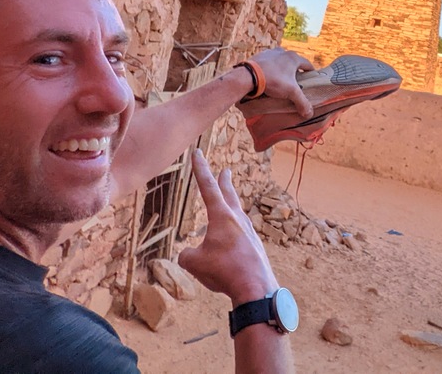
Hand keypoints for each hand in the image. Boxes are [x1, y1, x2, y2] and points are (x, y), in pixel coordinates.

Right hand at [178, 150, 277, 304]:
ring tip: (227, 207)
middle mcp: (237, 220)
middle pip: (229, 195)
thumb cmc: (224, 271)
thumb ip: (186, 255)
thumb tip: (189, 255)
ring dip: (231, 207)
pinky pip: (242, 235)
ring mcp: (249, 233)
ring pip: (237, 215)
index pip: (207, 187)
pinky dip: (234, 233)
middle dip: (224, 182)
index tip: (197, 153)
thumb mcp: (194, 263)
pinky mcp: (255, 247)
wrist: (256, 287)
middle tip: (225, 171)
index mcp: (221, 216)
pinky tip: (232, 243)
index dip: (200, 169)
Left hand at [248, 48, 313, 117]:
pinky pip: (269, 62)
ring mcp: (270, 52)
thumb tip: (309, 114)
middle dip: (296, 71)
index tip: (312, 79)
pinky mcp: (259, 56)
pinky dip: (271, 68)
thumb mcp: (291, 92)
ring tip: (282, 80)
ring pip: (281, 61)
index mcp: (293, 58)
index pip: (308, 64)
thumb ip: (302, 102)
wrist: (249, 76)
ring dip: (283, 69)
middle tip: (296, 82)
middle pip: (294, 62)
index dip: (311, 73)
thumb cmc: (273, 80)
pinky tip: (269, 77)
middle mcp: (283, 52)